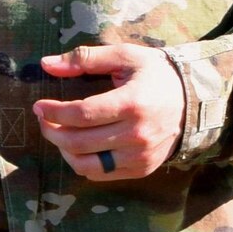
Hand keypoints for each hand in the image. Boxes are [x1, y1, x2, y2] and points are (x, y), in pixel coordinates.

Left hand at [32, 42, 192, 185]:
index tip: (39, 105)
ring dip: (63, 150)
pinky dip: (82, 163)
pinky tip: (79, 146)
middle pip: (78, 142)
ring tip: (59, 133)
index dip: (53, 112)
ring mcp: (140, 155)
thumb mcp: (125, 57)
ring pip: (85, 164)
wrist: (194, 101)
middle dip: (51, 130)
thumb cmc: (156, 75)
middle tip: (43, 118)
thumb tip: (46, 64)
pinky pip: (101, 174)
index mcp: (132, 103)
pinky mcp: (142, 168)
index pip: (81, 114)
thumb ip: (86, 58)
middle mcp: (137, 134)